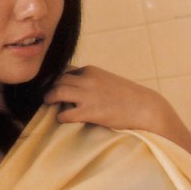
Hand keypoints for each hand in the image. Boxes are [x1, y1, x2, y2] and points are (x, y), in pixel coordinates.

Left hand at [44, 66, 168, 132]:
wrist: (144, 107)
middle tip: (46, 94)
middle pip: (57, 80)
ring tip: (49, 103)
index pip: (64, 70)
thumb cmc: (126, 96)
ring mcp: (88, 95)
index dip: (56, 78)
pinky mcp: (90, 112)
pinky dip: (61, 116)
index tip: (51, 85)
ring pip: (57, 92)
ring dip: (50, 98)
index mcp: (90, 70)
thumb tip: (75, 85)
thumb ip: (91, 80)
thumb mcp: (107, 80)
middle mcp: (87, 79)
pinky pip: (66, 113)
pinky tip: (62, 119)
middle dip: (49, 86)